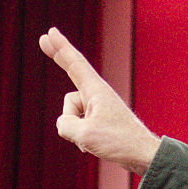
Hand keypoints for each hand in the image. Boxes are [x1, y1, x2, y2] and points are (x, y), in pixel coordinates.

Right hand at [39, 27, 160, 173]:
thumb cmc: (118, 142)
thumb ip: (65, 125)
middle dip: (59, 57)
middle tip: (44, 38)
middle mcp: (98, 95)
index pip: (75, 64)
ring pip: (70, 117)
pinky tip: (96, 146)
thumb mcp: (83, 135)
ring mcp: (99, 108)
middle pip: (72, 77)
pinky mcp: (100, 121)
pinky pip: (78, 128)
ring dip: (76, 132)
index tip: (50, 33)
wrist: (143, 155)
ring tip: (98, 138)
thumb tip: (64, 124)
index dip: (60, 48)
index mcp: (96, 91)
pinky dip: (82, 139)